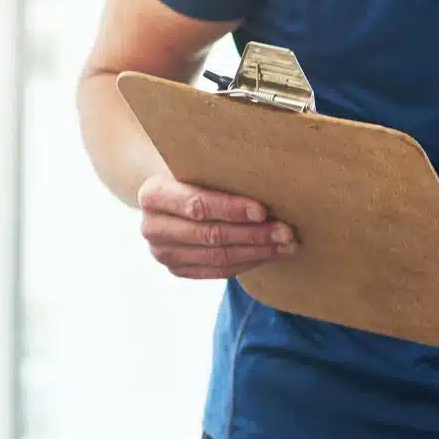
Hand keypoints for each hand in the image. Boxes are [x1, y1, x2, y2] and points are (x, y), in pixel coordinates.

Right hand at [136, 174, 296, 278]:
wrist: (170, 197)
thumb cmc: (193, 176)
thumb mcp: (198, 168)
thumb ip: (220, 174)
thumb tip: (268, 181)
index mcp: (153, 195)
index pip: (197, 205)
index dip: (231, 209)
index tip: (263, 210)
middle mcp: (152, 227)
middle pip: (210, 235)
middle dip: (254, 234)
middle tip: (287, 232)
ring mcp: (163, 253)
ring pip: (217, 257)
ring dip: (257, 252)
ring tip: (287, 245)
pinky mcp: (177, 270)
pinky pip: (218, 271)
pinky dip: (248, 263)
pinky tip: (270, 254)